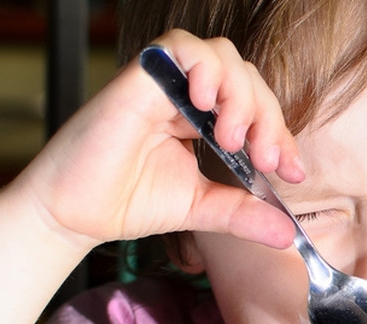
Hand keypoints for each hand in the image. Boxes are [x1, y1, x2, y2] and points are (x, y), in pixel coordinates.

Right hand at [11, 29, 304, 252]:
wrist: (74, 214)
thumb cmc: (126, 203)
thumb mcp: (200, 210)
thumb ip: (242, 215)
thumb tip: (287, 233)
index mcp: (203, 120)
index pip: (256, 109)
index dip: (280, 134)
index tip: (292, 170)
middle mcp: (185, 95)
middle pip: (246, 78)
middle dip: (267, 117)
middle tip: (265, 160)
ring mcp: (163, 83)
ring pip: (221, 56)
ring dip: (241, 93)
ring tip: (232, 137)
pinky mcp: (138, 78)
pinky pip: (180, 47)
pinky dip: (204, 68)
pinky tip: (207, 104)